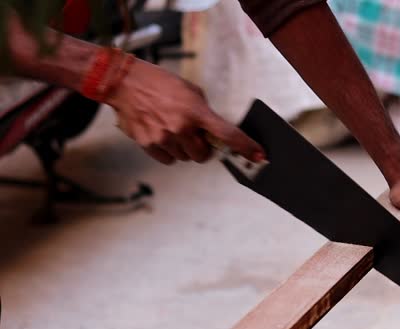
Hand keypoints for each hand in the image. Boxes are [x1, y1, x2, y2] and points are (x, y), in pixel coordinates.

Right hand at [106, 60, 263, 163]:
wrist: (124, 82)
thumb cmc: (160, 84)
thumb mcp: (191, 92)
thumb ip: (204, 114)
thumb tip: (214, 133)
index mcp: (196, 112)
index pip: (227, 134)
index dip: (245, 147)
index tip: (259, 156)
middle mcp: (181, 127)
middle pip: (203, 155)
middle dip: (203, 148)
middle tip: (195, 136)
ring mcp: (164, 137)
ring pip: (185, 158)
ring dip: (185, 149)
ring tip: (173, 129)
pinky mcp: (148, 144)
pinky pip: (169, 160)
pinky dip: (169, 152)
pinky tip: (162, 135)